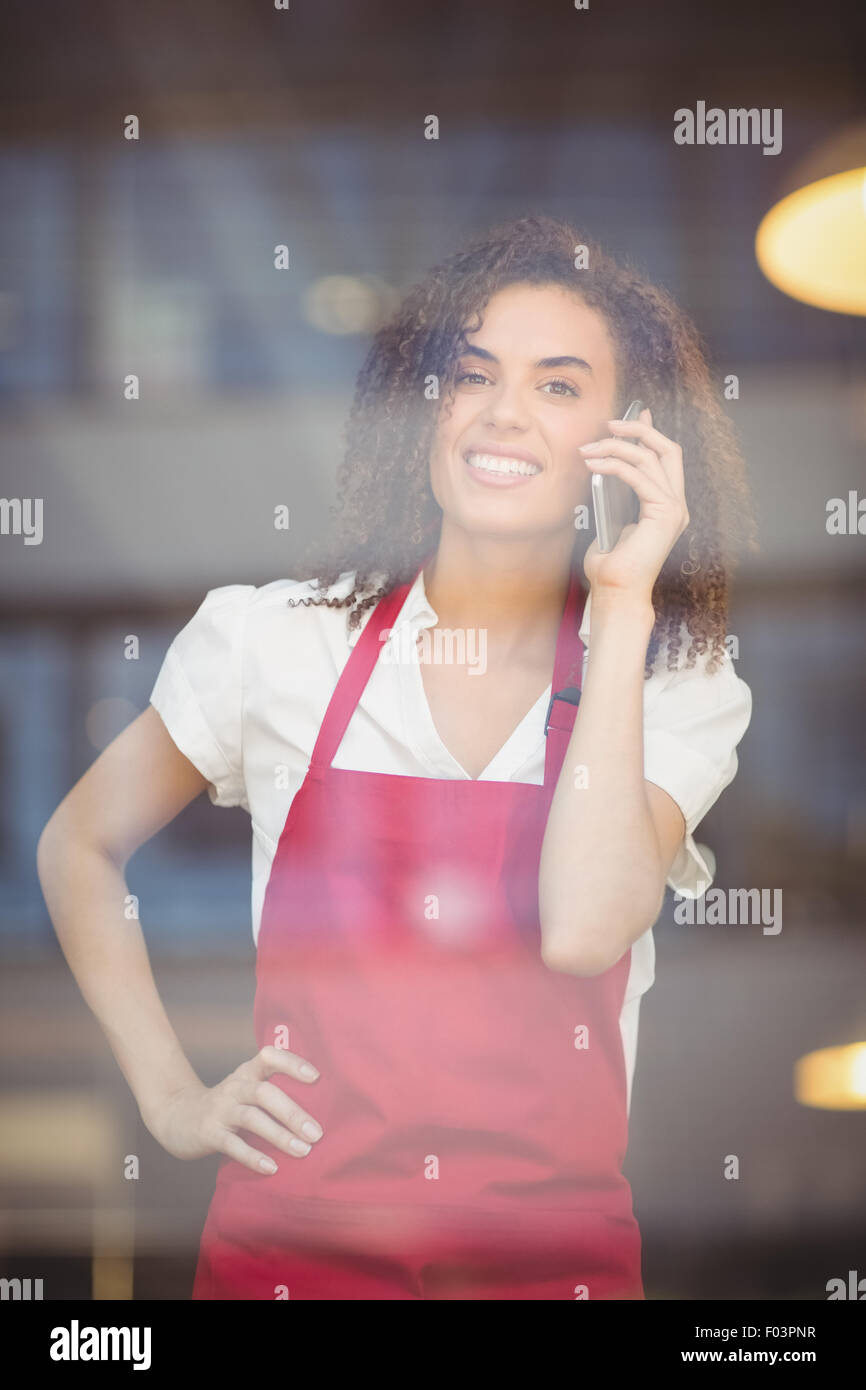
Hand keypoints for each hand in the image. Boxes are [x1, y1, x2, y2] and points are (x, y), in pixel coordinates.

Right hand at [142, 1045, 322, 1173]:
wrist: (177, 1116)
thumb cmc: (226, 1105)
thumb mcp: (246, 1090)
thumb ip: (274, 1093)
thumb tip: (318, 1111)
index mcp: (247, 1072)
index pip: (270, 1057)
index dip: (292, 1063)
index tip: (316, 1077)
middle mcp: (235, 1087)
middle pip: (265, 1093)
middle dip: (293, 1112)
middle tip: (317, 1133)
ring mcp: (220, 1109)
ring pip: (252, 1118)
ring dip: (279, 1135)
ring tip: (303, 1151)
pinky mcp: (209, 1133)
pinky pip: (232, 1144)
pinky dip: (253, 1156)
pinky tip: (272, 1167)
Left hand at [579, 407, 689, 601]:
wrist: (615, 591)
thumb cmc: (609, 564)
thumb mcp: (610, 520)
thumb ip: (614, 494)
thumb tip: (604, 466)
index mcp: (667, 506)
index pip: (665, 458)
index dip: (649, 433)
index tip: (630, 416)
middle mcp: (676, 505)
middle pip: (668, 449)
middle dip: (640, 429)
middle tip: (610, 423)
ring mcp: (674, 509)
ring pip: (650, 458)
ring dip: (616, 447)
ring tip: (589, 448)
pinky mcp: (665, 514)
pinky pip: (639, 476)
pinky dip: (615, 465)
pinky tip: (594, 464)